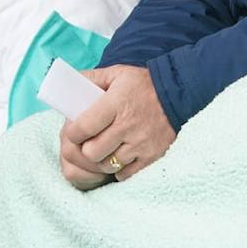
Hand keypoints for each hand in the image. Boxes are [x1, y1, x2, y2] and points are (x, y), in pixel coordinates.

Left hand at [61, 65, 175, 186]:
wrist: (180, 92)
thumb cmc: (143, 84)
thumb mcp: (117, 74)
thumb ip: (90, 78)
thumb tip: (67, 86)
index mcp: (117, 104)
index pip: (82, 128)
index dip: (73, 132)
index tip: (76, 129)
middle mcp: (129, 125)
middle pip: (91, 152)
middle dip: (85, 148)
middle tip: (89, 141)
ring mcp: (141, 143)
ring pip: (106, 166)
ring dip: (101, 159)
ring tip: (105, 148)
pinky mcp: (152, 155)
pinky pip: (124, 174)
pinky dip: (118, 168)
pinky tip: (120, 154)